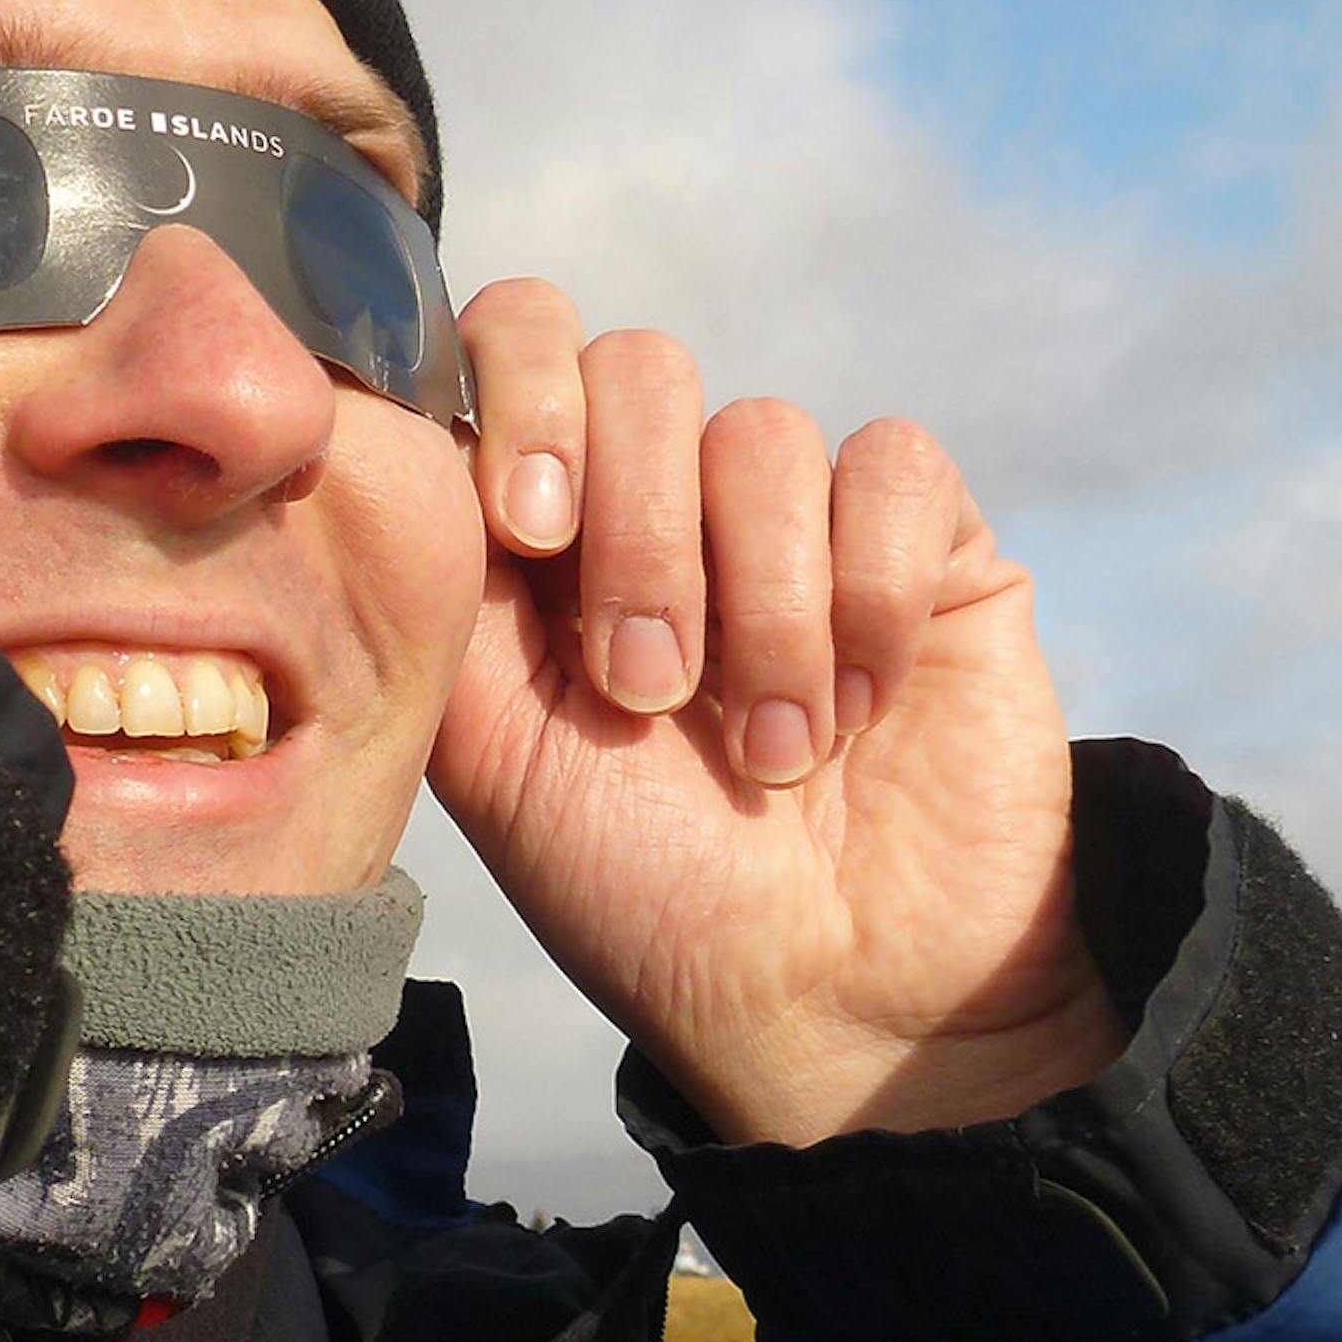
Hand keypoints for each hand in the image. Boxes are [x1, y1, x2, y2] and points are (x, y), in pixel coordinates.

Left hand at [426, 281, 1123, 1144]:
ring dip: (757, 607)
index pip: (519, 342)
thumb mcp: (491, 747)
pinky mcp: (930, 542)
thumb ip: (446, 583)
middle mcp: (668, 500)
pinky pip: (892, 469)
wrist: (826, 1000)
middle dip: (635, 535)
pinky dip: (866, 600)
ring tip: (770, 752)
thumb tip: (411, 431)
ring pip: (763, 431)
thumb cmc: (645, 891)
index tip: (528, 527)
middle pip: (641, 366)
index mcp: (546, 532)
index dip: (521, 390)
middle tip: (649, 691)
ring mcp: (801, 515)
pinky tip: (858, 711)